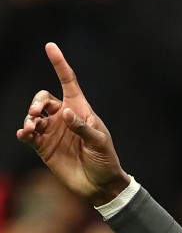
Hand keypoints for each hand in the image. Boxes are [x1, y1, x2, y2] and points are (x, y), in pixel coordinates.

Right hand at [15, 43, 130, 205]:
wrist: (100, 186)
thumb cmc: (106, 161)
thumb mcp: (100, 143)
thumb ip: (83, 128)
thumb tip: (65, 113)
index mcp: (81, 110)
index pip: (68, 82)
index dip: (59, 64)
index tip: (50, 47)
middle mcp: (64, 117)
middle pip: (43, 99)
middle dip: (36, 102)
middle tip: (36, 113)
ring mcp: (52, 131)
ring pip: (33, 115)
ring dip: (30, 118)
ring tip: (32, 127)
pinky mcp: (43, 146)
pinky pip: (28, 133)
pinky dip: (24, 131)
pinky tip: (25, 134)